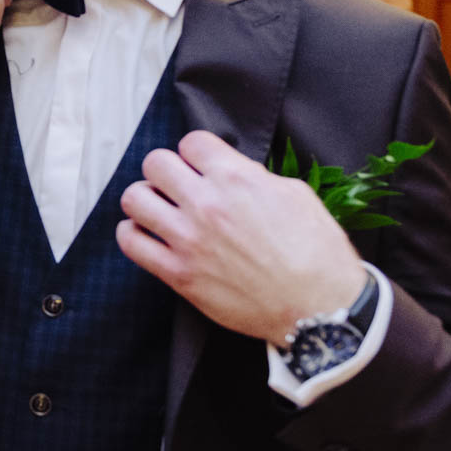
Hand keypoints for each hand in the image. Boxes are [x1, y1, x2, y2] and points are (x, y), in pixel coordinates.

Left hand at [118, 131, 364, 342]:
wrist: (319, 308)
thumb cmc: (316, 254)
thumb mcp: (295, 195)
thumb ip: (254, 178)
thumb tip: (230, 175)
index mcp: (237, 179)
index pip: (191, 142)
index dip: (197, 153)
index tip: (202, 166)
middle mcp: (206, 204)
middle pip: (155, 163)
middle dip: (166, 170)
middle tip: (178, 186)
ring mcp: (188, 240)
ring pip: (134, 198)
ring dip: (145, 199)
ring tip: (159, 209)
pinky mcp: (178, 274)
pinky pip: (131, 243)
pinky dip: (133, 234)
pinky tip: (148, 235)